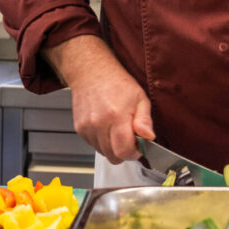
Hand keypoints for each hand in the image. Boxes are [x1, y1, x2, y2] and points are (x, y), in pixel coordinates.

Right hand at [43, 35, 153, 163]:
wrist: (91, 72)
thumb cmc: (116, 83)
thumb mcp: (140, 98)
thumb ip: (145, 120)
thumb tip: (149, 137)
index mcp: (116, 116)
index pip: (124, 151)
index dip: (134, 153)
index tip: (138, 147)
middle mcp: (99, 124)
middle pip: (113, 157)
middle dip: (124, 152)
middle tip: (130, 138)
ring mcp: (87, 127)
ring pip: (103, 153)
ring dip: (112, 147)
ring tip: (117, 129)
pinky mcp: (79, 129)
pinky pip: (94, 146)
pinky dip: (102, 142)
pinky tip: (106, 127)